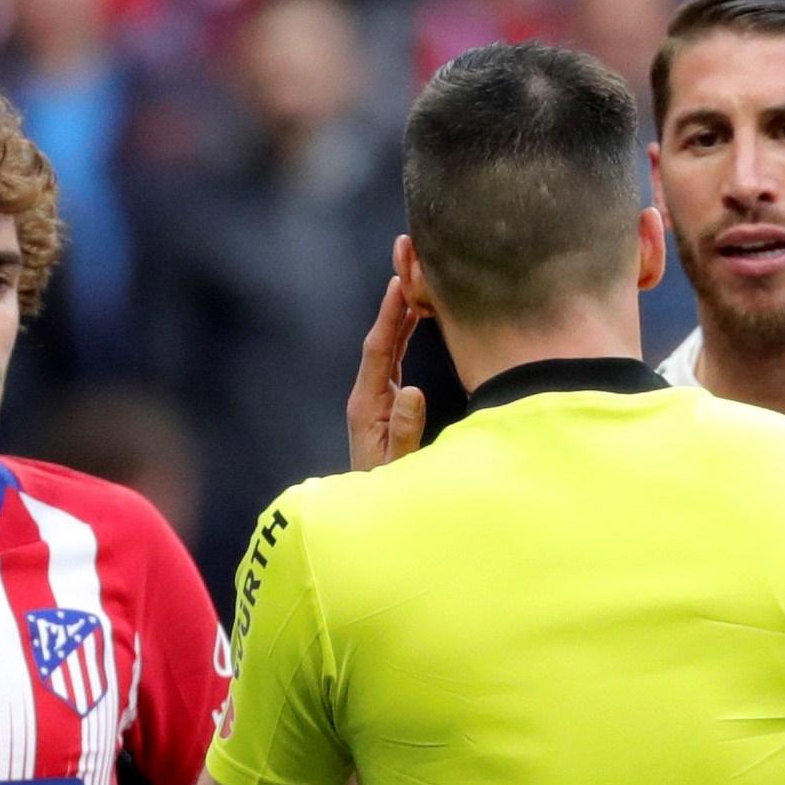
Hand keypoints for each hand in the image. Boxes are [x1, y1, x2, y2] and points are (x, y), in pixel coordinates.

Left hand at [344, 248, 434, 472]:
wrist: (374, 517)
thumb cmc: (388, 492)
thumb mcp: (398, 467)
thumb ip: (405, 431)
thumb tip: (413, 390)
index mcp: (367, 405)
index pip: (378, 350)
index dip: (388, 316)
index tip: (400, 284)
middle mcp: (368, 396)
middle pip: (380, 341)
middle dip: (393, 304)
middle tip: (407, 267)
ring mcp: (376, 398)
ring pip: (388, 347)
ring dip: (400, 315)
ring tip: (416, 282)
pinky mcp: (386, 403)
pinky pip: (395, 359)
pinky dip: (405, 335)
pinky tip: (418, 318)